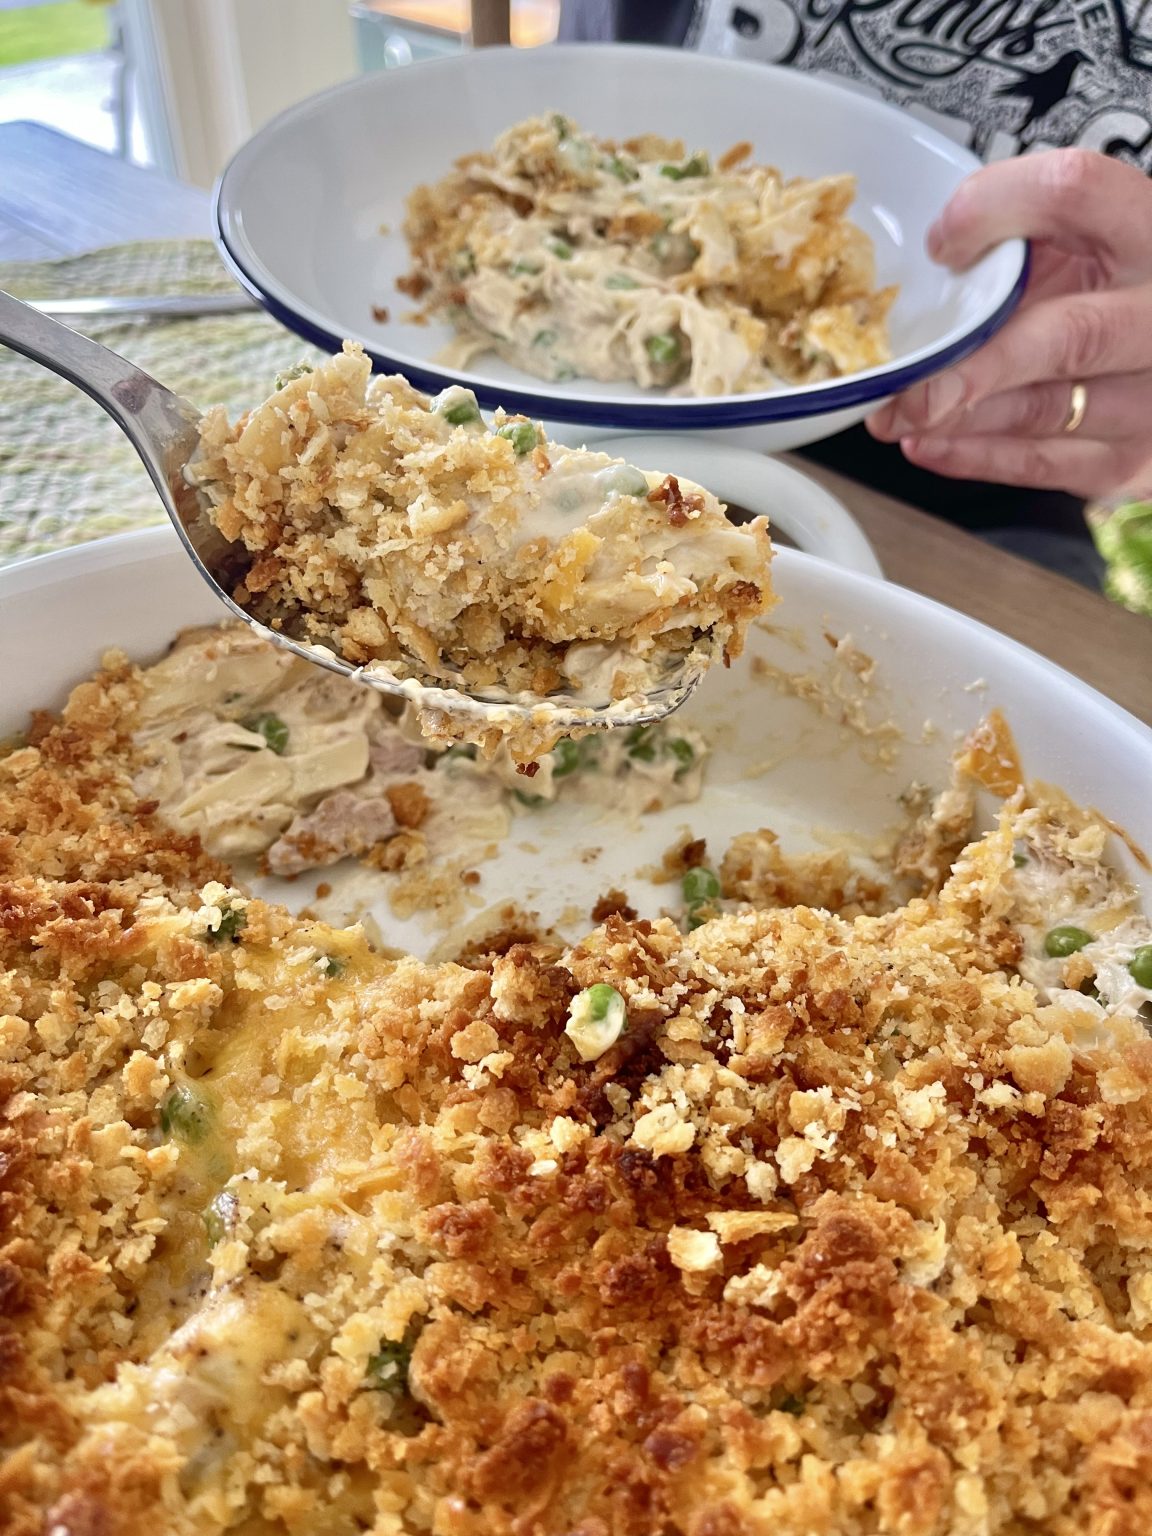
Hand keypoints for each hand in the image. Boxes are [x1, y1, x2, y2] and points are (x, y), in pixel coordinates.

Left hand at [868, 150, 1151, 499]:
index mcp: (1146, 231)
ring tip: (893, 415)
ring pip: (1044, 411)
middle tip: (904, 390)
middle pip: (1068, 336)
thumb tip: (938, 252)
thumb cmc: (1109, 290)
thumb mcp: (1081, 239)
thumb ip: (1021, 233)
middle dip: (975, 367)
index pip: (1075, 190)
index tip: (939, 243)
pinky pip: (1041, 465)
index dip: (995, 207)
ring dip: (956, 419)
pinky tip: (926, 443)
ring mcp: (1151, 396)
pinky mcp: (1129, 460)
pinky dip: (973, 457)